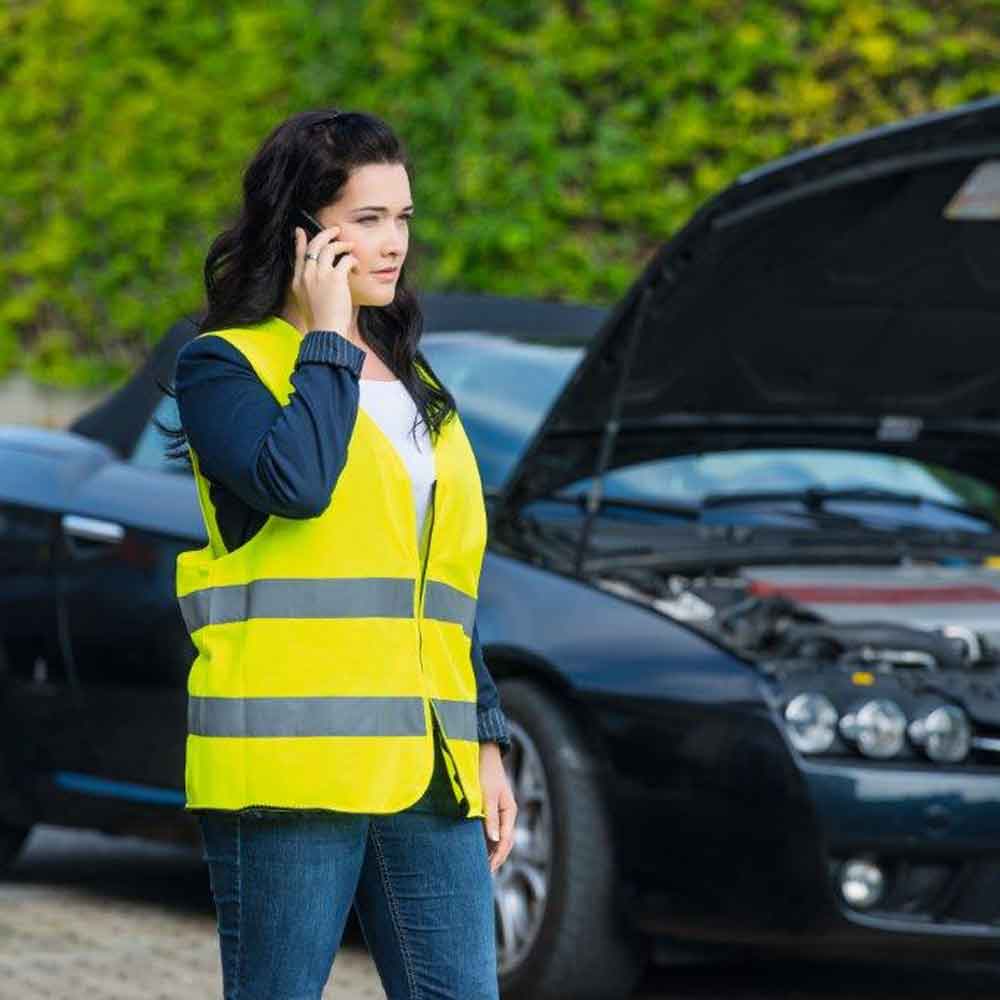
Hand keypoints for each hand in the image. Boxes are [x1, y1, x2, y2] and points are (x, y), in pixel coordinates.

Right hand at [291, 224, 357, 337]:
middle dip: (325, 234)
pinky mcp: (335, 278)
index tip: (301, 231)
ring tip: (351, 246)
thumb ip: (311, 290)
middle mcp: (307, 275)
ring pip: (329, 247)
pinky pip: (345, 259)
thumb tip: (321, 284)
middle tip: (335, 230)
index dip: (301, 242)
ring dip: (342, 244)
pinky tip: (356, 267)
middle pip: (314, 245)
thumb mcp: (309, 305)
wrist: (326, 332)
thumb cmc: (322, 324)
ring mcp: (319, 275)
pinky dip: (353, 260)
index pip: (299, 256)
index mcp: (298, 282)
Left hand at [480, 741, 516, 873]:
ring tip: (481, 867)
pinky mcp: (490, 809)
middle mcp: (506, 813)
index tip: (488, 869)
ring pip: (498, 837)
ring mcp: (499, 812)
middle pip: (504, 842)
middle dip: (496, 858)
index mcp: (509, 811)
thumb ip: (490, 817)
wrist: (483, 754)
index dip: (497, 856)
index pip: (505, 840)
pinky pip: (491, 830)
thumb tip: (494, 840)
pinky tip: (477, 850)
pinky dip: (486, 842)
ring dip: (491, 852)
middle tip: (484, 874)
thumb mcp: (487, 795)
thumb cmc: (485, 772)